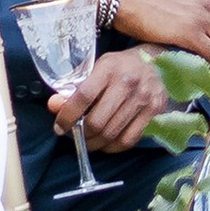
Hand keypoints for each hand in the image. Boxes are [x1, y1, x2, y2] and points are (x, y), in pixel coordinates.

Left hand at [46, 50, 170, 150]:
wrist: (153, 63)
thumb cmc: (119, 67)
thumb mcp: (94, 69)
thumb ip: (73, 88)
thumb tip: (54, 106)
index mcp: (109, 68)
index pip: (83, 97)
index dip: (67, 116)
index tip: (59, 127)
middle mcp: (128, 83)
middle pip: (97, 122)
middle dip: (82, 134)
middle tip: (76, 135)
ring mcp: (144, 98)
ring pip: (112, 134)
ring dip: (95, 143)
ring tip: (89, 140)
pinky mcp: (155, 111)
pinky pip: (129, 140)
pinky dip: (113, 147)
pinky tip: (106, 142)